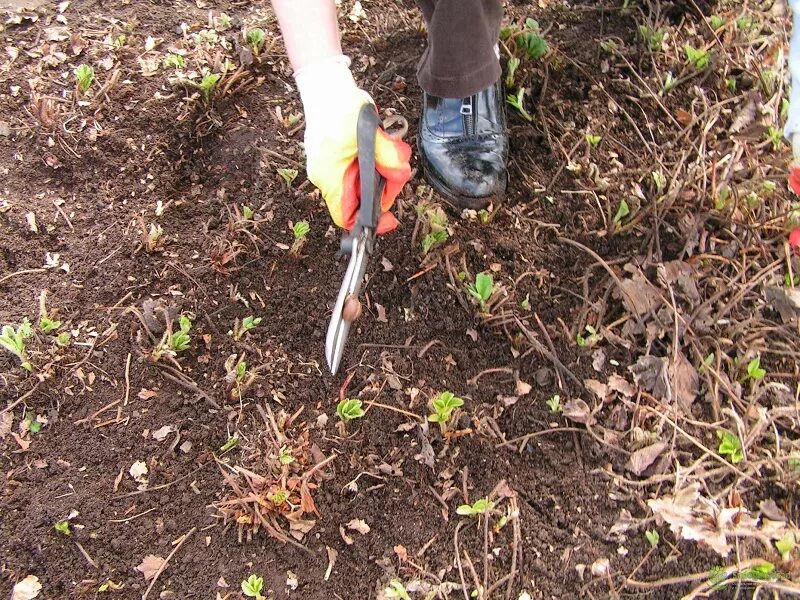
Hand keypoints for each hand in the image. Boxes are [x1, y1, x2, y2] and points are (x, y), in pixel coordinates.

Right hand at [296, 56, 410, 233]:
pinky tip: (381, 145)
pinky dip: (373, 163)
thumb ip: (387, 156)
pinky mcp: (338, 158)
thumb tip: (400, 174)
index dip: (367, 222)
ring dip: (382, 172)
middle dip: (384, 188)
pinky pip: (359, 170)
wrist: (324, 83)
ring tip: (392, 151)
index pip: (346, 215)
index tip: (389, 218)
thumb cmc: (338, 105)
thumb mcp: (368, 131)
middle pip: (360, 200)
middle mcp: (328, 177)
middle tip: (398, 171)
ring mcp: (332, 168)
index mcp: (330, 176)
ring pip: (362, 185)